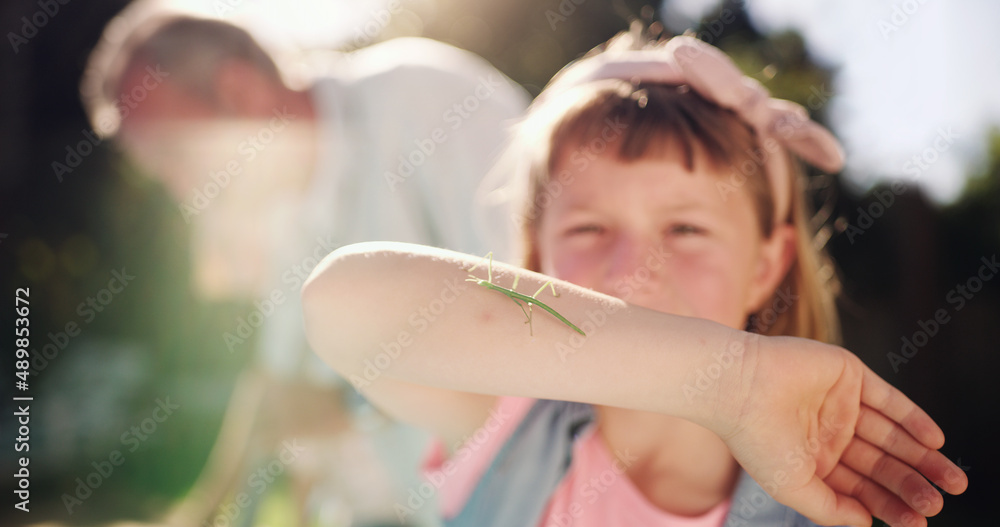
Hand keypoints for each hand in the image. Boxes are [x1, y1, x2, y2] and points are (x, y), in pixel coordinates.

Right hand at [716, 334, 967, 526]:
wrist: (738, 387)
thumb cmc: (756, 439)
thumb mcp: (793, 486)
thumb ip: (829, 507)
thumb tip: (866, 522)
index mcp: (814, 459)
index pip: (861, 486)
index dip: (889, 505)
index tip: (917, 523)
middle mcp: (830, 432)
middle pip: (881, 462)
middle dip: (910, 483)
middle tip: (937, 502)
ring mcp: (841, 402)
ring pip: (890, 434)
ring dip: (921, 456)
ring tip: (951, 479)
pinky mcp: (848, 375)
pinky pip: (889, 399)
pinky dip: (913, 418)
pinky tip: (935, 440)